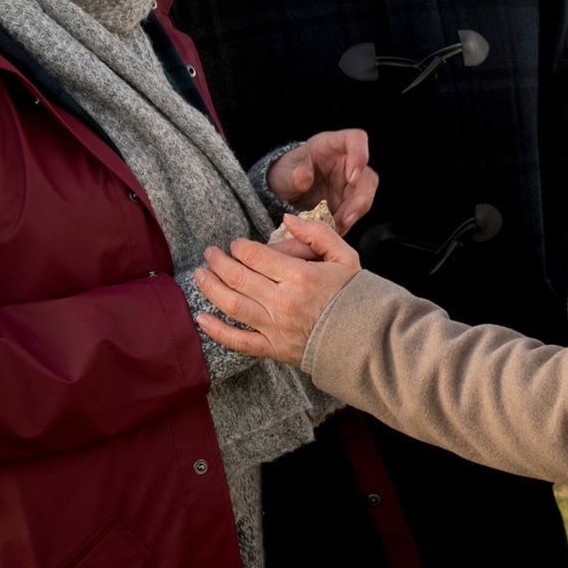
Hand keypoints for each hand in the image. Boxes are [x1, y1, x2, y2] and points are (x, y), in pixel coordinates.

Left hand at [195, 213, 360, 366]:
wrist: (367, 339)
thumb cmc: (355, 296)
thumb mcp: (344, 256)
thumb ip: (317, 232)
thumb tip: (287, 218)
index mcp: (300, 276)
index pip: (255, 256)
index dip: (239, 247)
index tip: (236, 244)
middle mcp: (283, 301)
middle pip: (237, 277)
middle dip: (218, 261)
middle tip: (210, 253)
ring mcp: (276, 327)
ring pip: (231, 305)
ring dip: (210, 287)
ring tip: (199, 274)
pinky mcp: (273, 349)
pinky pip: (238, 341)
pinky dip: (216, 331)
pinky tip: (201, 319)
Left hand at [267, 129, 377, 231]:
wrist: (285, 191)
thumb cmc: (287, 172)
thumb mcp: (285, 171)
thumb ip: (294, 173)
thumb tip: (302, 177)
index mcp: (332, 145)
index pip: (356, 139)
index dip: (360, 155)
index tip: (352, 177)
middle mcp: (347, 162)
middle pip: (367, 176)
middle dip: (360, 197)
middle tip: (346, 216)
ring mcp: (350, 183)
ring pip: (365, 196)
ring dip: (354, 213)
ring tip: (338, 226)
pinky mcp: (348, 201)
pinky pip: (355, 212)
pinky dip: (347, 222)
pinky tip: (335, 230)